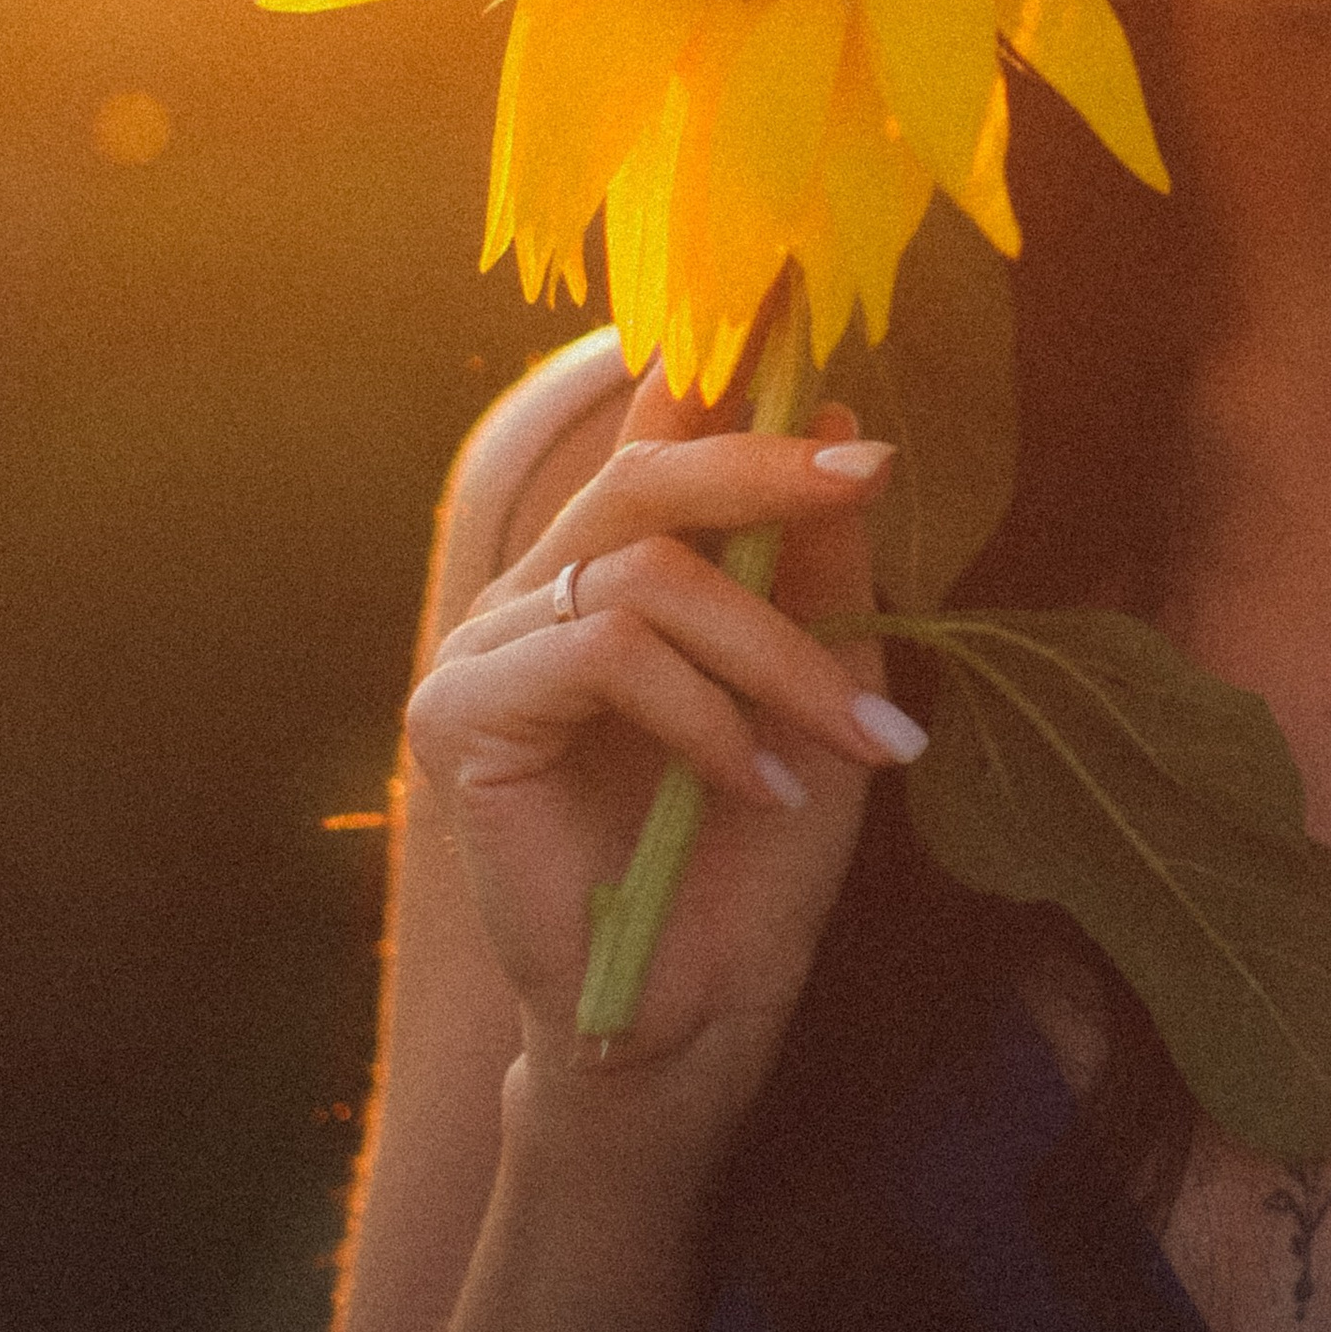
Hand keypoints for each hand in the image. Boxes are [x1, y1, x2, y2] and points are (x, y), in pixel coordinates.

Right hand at [404, 370, 918, 1114]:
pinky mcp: (459, 719)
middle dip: (767, 467)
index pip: (652, 447)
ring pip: (641, 575)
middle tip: (870, 475)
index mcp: (607, 580)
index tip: (795, 312)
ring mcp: (485, 655)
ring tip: (852, 740)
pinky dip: (705, 711)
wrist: (693, 1019)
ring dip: (774, 652)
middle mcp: (534, 599)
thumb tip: (839, 414)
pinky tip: (754, 783)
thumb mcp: (822, 694)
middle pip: (642, 482)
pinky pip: (605, 652)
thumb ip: (820, 571)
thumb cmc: (754, 861)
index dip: (717, 375)